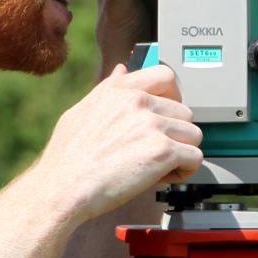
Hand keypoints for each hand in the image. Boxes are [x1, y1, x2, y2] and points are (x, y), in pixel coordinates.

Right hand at [32, 62, 202, 224]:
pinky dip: (184, 171)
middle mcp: (138, 102)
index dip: (173, 96)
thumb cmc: (67, 158)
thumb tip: (122, 71)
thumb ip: (107, 89)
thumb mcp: (81, 111)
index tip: (168, 113)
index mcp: (120, 90)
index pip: (165, 75)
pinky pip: (195, 157)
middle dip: (175, 134)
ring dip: (181, 153)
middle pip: (184, 111)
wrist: (62, 187)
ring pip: (193, 134)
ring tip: (158, 167)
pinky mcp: (163, 151)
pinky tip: (162, 177)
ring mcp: (152, 125)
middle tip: (154, 151)